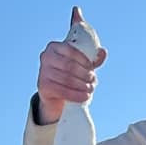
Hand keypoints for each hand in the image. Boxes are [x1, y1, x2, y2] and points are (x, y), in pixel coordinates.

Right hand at [36, 6, 106, 124]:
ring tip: (90, 89)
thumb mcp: (83, 63)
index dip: (85, 60)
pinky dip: (76, 94)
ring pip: (67, 78)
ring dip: (82, 85)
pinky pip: (62, 89)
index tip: (93, 68)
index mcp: (55, 46)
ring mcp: (42, 71)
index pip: (72, 50)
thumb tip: (103, 51)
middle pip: (70, 65)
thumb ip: (93, 55)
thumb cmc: (72, 75)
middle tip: (93, 82)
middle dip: (85, 74)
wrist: (57, 98)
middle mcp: (46, 56)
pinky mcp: (42, 86)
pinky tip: (85, 97)